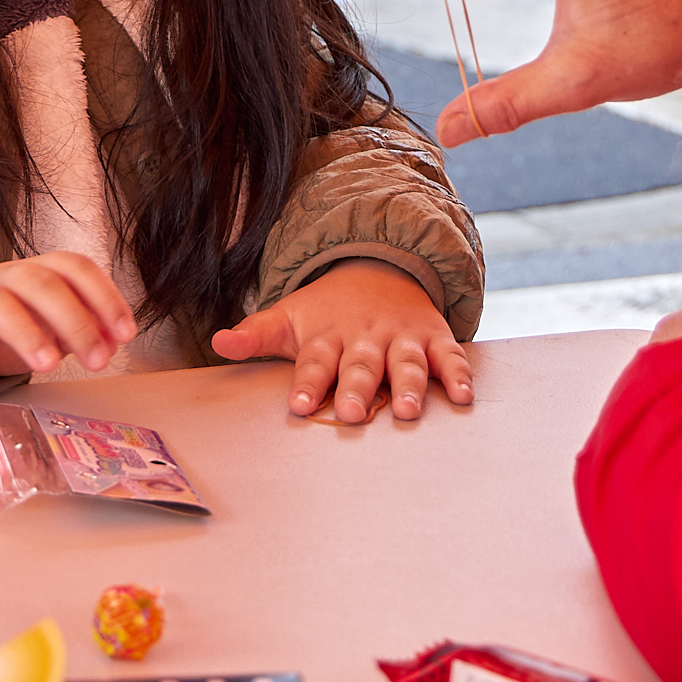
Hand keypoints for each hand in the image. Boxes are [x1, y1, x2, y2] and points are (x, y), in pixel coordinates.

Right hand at [0, 252, 137, 387]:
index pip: (73, 268)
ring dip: (25, 331)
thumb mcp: (48, 327)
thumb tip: (115, 340)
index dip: (104, 297)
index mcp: (35, 273)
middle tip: (97, 360)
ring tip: (49, 364)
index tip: (125, 333)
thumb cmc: (4, 328)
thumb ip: (82, 329)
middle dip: (74, 320)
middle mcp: (1, 279)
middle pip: (38, 282)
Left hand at [210, 261, 472, 423]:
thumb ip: (256, 334)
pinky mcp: (432, 337)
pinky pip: (448, 356)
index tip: (301, 406)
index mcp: (327, 337)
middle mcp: (365, 338)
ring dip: (409, 386)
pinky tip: (463, 396)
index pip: (315, 362)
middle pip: (361, 366)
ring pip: (406, 363)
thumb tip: (218, 342)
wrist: (378, 268)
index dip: (309, 384)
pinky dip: (458, 374)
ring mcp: (401, 337)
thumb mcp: (289, 318)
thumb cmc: (327, 310)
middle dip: (358, 389)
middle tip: (354, 413)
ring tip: (407, 411)